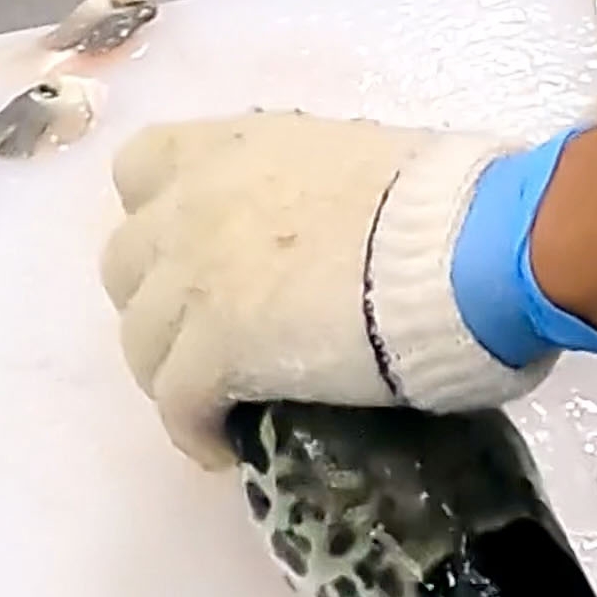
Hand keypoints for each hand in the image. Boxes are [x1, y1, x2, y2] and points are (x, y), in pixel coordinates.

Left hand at [99, 113, 596, 468]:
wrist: (469, 249)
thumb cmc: (449, 206)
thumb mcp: (362, 165)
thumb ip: (316, 193)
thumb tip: (338, 239)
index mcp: (235, 146)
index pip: (142, 170)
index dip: (159, 220)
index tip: (195, 256)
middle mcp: (195, 201)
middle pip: (127, 265)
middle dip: (161, 303)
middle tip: (211, 338)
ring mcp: (196, 277)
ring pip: (141, 342)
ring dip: (173, 374)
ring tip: (219, 403)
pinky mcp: (214, 350)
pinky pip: (177, 404)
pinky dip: (196, 430)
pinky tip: (227, 451)